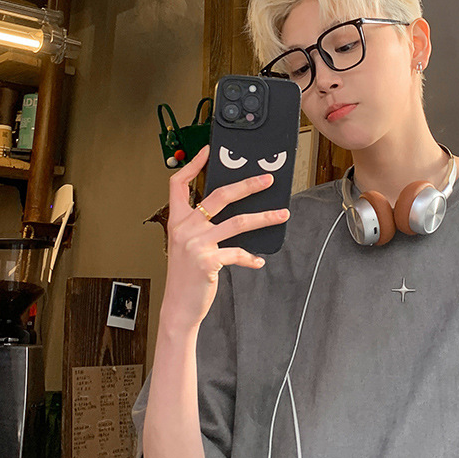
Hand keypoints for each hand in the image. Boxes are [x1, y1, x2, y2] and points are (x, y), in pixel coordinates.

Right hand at [161, 144, 288, 328]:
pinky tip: (258, 260)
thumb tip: (234, 212)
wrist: (179, 305)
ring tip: (281, 214)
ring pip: (238, 222)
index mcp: (176, 220)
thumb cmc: (186, 275)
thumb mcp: (187, 245)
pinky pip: (238, 253)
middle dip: (247, 185)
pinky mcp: (208, 261)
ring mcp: (196, 244)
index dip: (193, 165)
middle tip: (267, 180)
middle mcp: (184, 228)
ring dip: (264, 217)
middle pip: (219, 196)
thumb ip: (202, 227)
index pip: (178, 184)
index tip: (208, 152)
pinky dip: (251, 257)